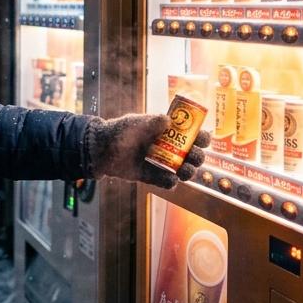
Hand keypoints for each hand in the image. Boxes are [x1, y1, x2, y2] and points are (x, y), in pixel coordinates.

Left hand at [86, 113, 207, 187]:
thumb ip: (151, 122)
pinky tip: (169, 178)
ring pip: (184, 170)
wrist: (100, 149)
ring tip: (184, 170)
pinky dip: (171, 182)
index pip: (192, 134)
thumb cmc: (119, 131)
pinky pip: (167, 183)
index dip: (201, 137)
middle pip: (193, 154)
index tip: (202, 140)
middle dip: (198, 157)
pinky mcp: (153, 177)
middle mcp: (169, 148)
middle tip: (193, 157)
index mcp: (168, 132)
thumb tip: (169, 120)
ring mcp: (161, 163)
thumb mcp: (135, 123)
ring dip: (189, 171)